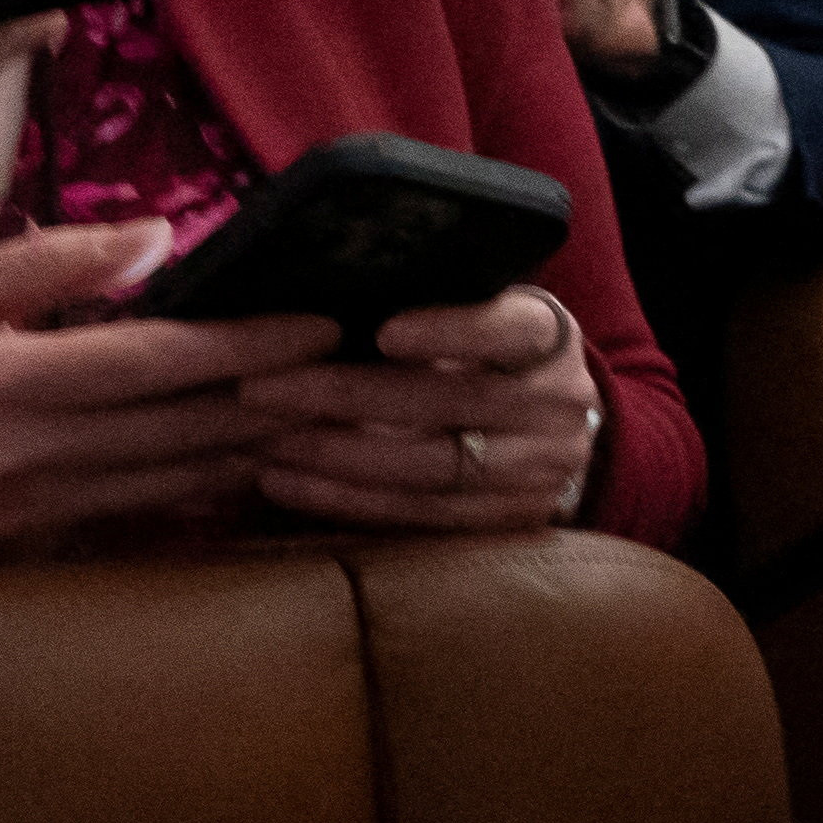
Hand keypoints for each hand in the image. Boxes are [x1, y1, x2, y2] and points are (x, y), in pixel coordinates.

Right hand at [0, 224, 340, 629]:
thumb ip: (42, 265)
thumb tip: (160, 235)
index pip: (150, 363)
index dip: (247, 342)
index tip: (324, 319)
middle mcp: (17, 463)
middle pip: (186, 430)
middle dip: (287, 399)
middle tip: (372, 367)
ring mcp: (30, 523)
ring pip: (182, 483)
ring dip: (270, 451)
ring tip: (347, 413)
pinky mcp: (36, 559)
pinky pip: (150, 524)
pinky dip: (216, 495)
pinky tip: (276, 472)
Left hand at [238, 282, 603, 531]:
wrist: (545, 427)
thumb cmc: (484, 356)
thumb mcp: (478, 319)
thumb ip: (426, 310)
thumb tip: (316, 302)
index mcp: (550, 338)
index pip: (508, 330)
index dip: (449, 331)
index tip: (382, 332)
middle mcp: (559, 405)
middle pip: (452, 403)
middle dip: (348, 395)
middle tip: (264, 388)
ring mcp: (541, 469)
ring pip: (431, 467)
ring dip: (335, 457)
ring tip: (264, 441)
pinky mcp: (511, 520)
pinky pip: (419, 516)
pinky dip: (346, 500)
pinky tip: (286, 482)